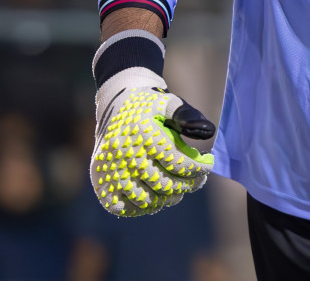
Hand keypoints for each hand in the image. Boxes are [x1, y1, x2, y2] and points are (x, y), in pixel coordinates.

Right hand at [89, 66, 214, 215]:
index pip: (177, 162)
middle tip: (197, 182)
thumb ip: (188, 115)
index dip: (197, 169)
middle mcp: (124, 153)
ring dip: (167, 199)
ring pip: (146, 199)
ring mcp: (110, 170)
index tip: (207, 167)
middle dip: (186, 186)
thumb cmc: (148, 105)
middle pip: (163, 184)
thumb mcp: (168, 102)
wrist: (114, 103)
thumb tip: (209, 131)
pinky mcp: (100, 182)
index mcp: (143, 133)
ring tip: (178, 191)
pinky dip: (141, 208)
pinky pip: (122, 207)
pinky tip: (155, 199)